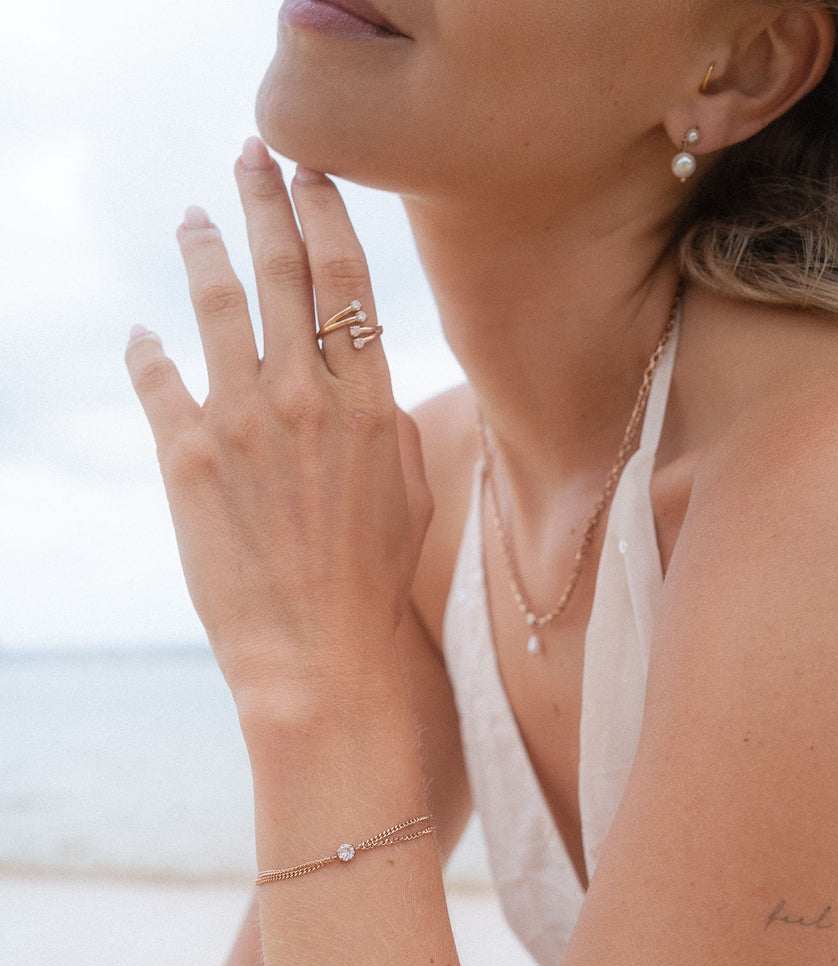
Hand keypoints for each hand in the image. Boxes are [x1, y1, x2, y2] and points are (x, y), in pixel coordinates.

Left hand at [125, 137, 432, 703]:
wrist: (321, 656)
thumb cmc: (375, 582)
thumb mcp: (412, 493)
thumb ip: (391, 422)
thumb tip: (372, 383)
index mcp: (368, 401)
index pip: (345, 279)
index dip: (325, 213)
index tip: (312, 172)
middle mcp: (304, 396)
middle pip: (282, 269)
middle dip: (265, 198)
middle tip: (252, 154)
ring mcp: (241, 422)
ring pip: (215, 303)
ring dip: (204, 249)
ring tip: (194, 217)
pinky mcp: (186, 458)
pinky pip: (157, 378)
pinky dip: (146, 351)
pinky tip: (141, 335)